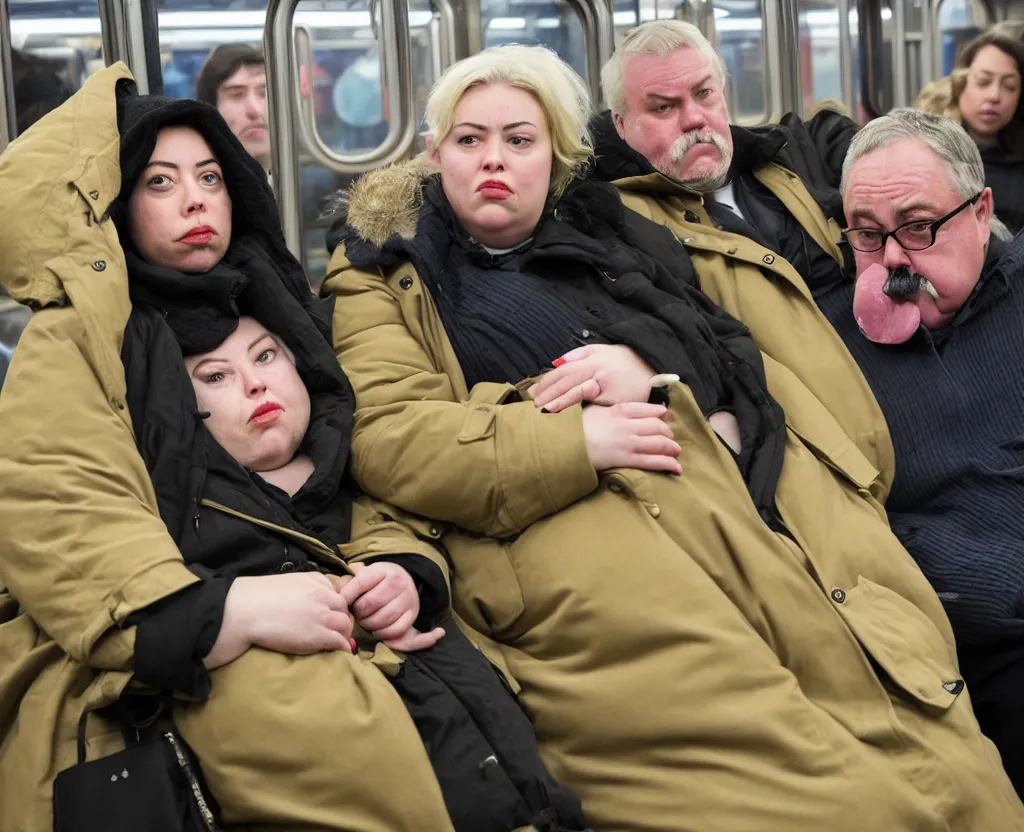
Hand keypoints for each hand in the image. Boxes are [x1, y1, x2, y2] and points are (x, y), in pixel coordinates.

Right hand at [205, 573, 354, 669]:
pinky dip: (343, 647)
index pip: (338, 593)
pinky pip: (340, 641)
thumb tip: (317, 600)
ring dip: (344, 634)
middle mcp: (322, 596)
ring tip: (338, 642)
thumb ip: (307, 587)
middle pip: (344, 609)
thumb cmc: (259, 597)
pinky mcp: (317, 635)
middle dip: (343, 619)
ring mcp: (321, 616)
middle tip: (337, 631)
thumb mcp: (289, 582)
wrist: (245, 610)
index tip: (332, 616)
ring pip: (346, 625)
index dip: (336, 607)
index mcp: (315, 580)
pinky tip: (340, 652)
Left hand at [339, 562, 444, 650]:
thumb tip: (337, 594)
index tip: (342, 603)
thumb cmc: (379, 580)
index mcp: (384, 570)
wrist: (405, 581)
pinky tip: (377, 630)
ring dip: (369, 625)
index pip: (360, 584)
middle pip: (370, 604)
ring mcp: (408, 599)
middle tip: (356, 614)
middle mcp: (399, 583)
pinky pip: (395, 630)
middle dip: (358, 613)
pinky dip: (382, 634)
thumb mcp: (367, 573)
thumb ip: (351, 580)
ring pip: (382, 619)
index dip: (347, 596)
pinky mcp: (413, 615)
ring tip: (365, 621)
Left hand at [528, 345, 657, 412]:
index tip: (532, 392)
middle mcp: (597, 370)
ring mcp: (607, 384)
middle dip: (548, 393)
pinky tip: (570, 416)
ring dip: (560, 401)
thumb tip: (556, 362)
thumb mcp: (601, 350)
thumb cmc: (624, 360)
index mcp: (591, 359)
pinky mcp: (616, 398)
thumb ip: (578, 355)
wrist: (653, 366)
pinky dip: (581, 409)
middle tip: (533, 406)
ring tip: (545, 410)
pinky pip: (595, 404)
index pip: (563, 370)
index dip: (547, 381)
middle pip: (567, 381)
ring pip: (578, 392)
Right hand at [582, 402, 682, 474]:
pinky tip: (676, 467)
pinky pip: (652, 461)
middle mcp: (628, 424)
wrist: (565, 443)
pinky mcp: (626, 459)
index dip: (660, 413)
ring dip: (671, 448)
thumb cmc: (575, 426)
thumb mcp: (592, 409)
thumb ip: (608, 408)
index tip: (665, 415)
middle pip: (657, 426)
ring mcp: (628, 442)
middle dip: (667, 432)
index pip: (648, 409)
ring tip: (676, 451)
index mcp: (620, 410)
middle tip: (670, 437)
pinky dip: (667, 463)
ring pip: (659, 443)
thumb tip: (616, 408)